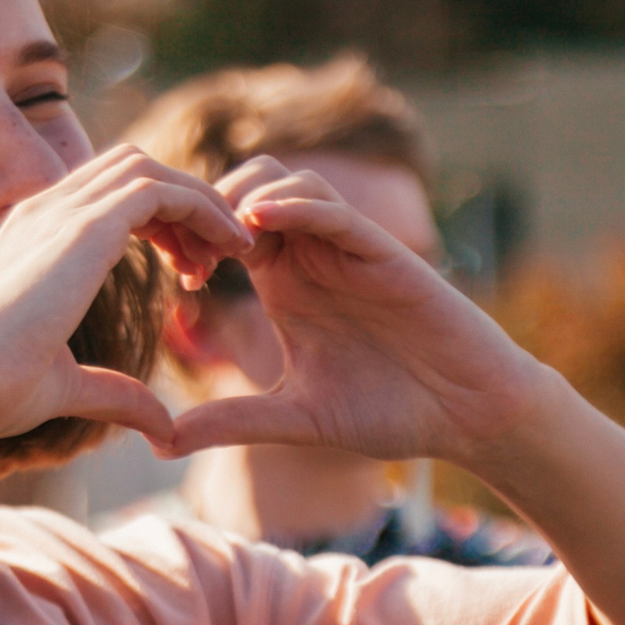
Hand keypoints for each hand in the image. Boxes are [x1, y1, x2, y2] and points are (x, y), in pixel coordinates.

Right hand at [0, 145, 250, 449]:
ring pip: (150, 170)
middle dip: (184, 204)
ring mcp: (60, 211)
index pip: (108, 196)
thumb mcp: (67, 388)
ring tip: (234, 249)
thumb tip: (161, 426)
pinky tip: (230, 246)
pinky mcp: (82, 226)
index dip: (160, 221)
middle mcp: (45, 211)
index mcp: (34, 237)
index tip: (190, 270)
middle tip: (217, 260)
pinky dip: (203, 207)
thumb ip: (116, 394)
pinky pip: (161, 189)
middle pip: (133, 168)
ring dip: (200, 202)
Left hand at [166, 157, 549, 466]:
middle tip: (183, 247)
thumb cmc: (390, 412)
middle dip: (208, 206)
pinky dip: (296, 205)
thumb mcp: (294, 419)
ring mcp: (348, 250)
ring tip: (217, 236)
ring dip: (246, 196)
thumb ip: (231, 421)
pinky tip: (259, 221)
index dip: (189, 236)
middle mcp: (312, 257)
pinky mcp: (384, 253)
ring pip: (288, 182)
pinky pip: (334, 211)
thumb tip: (159, 442)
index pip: (224, 230)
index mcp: (285, 284)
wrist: (466, 416)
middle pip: (247, 188)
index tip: (166, 268)